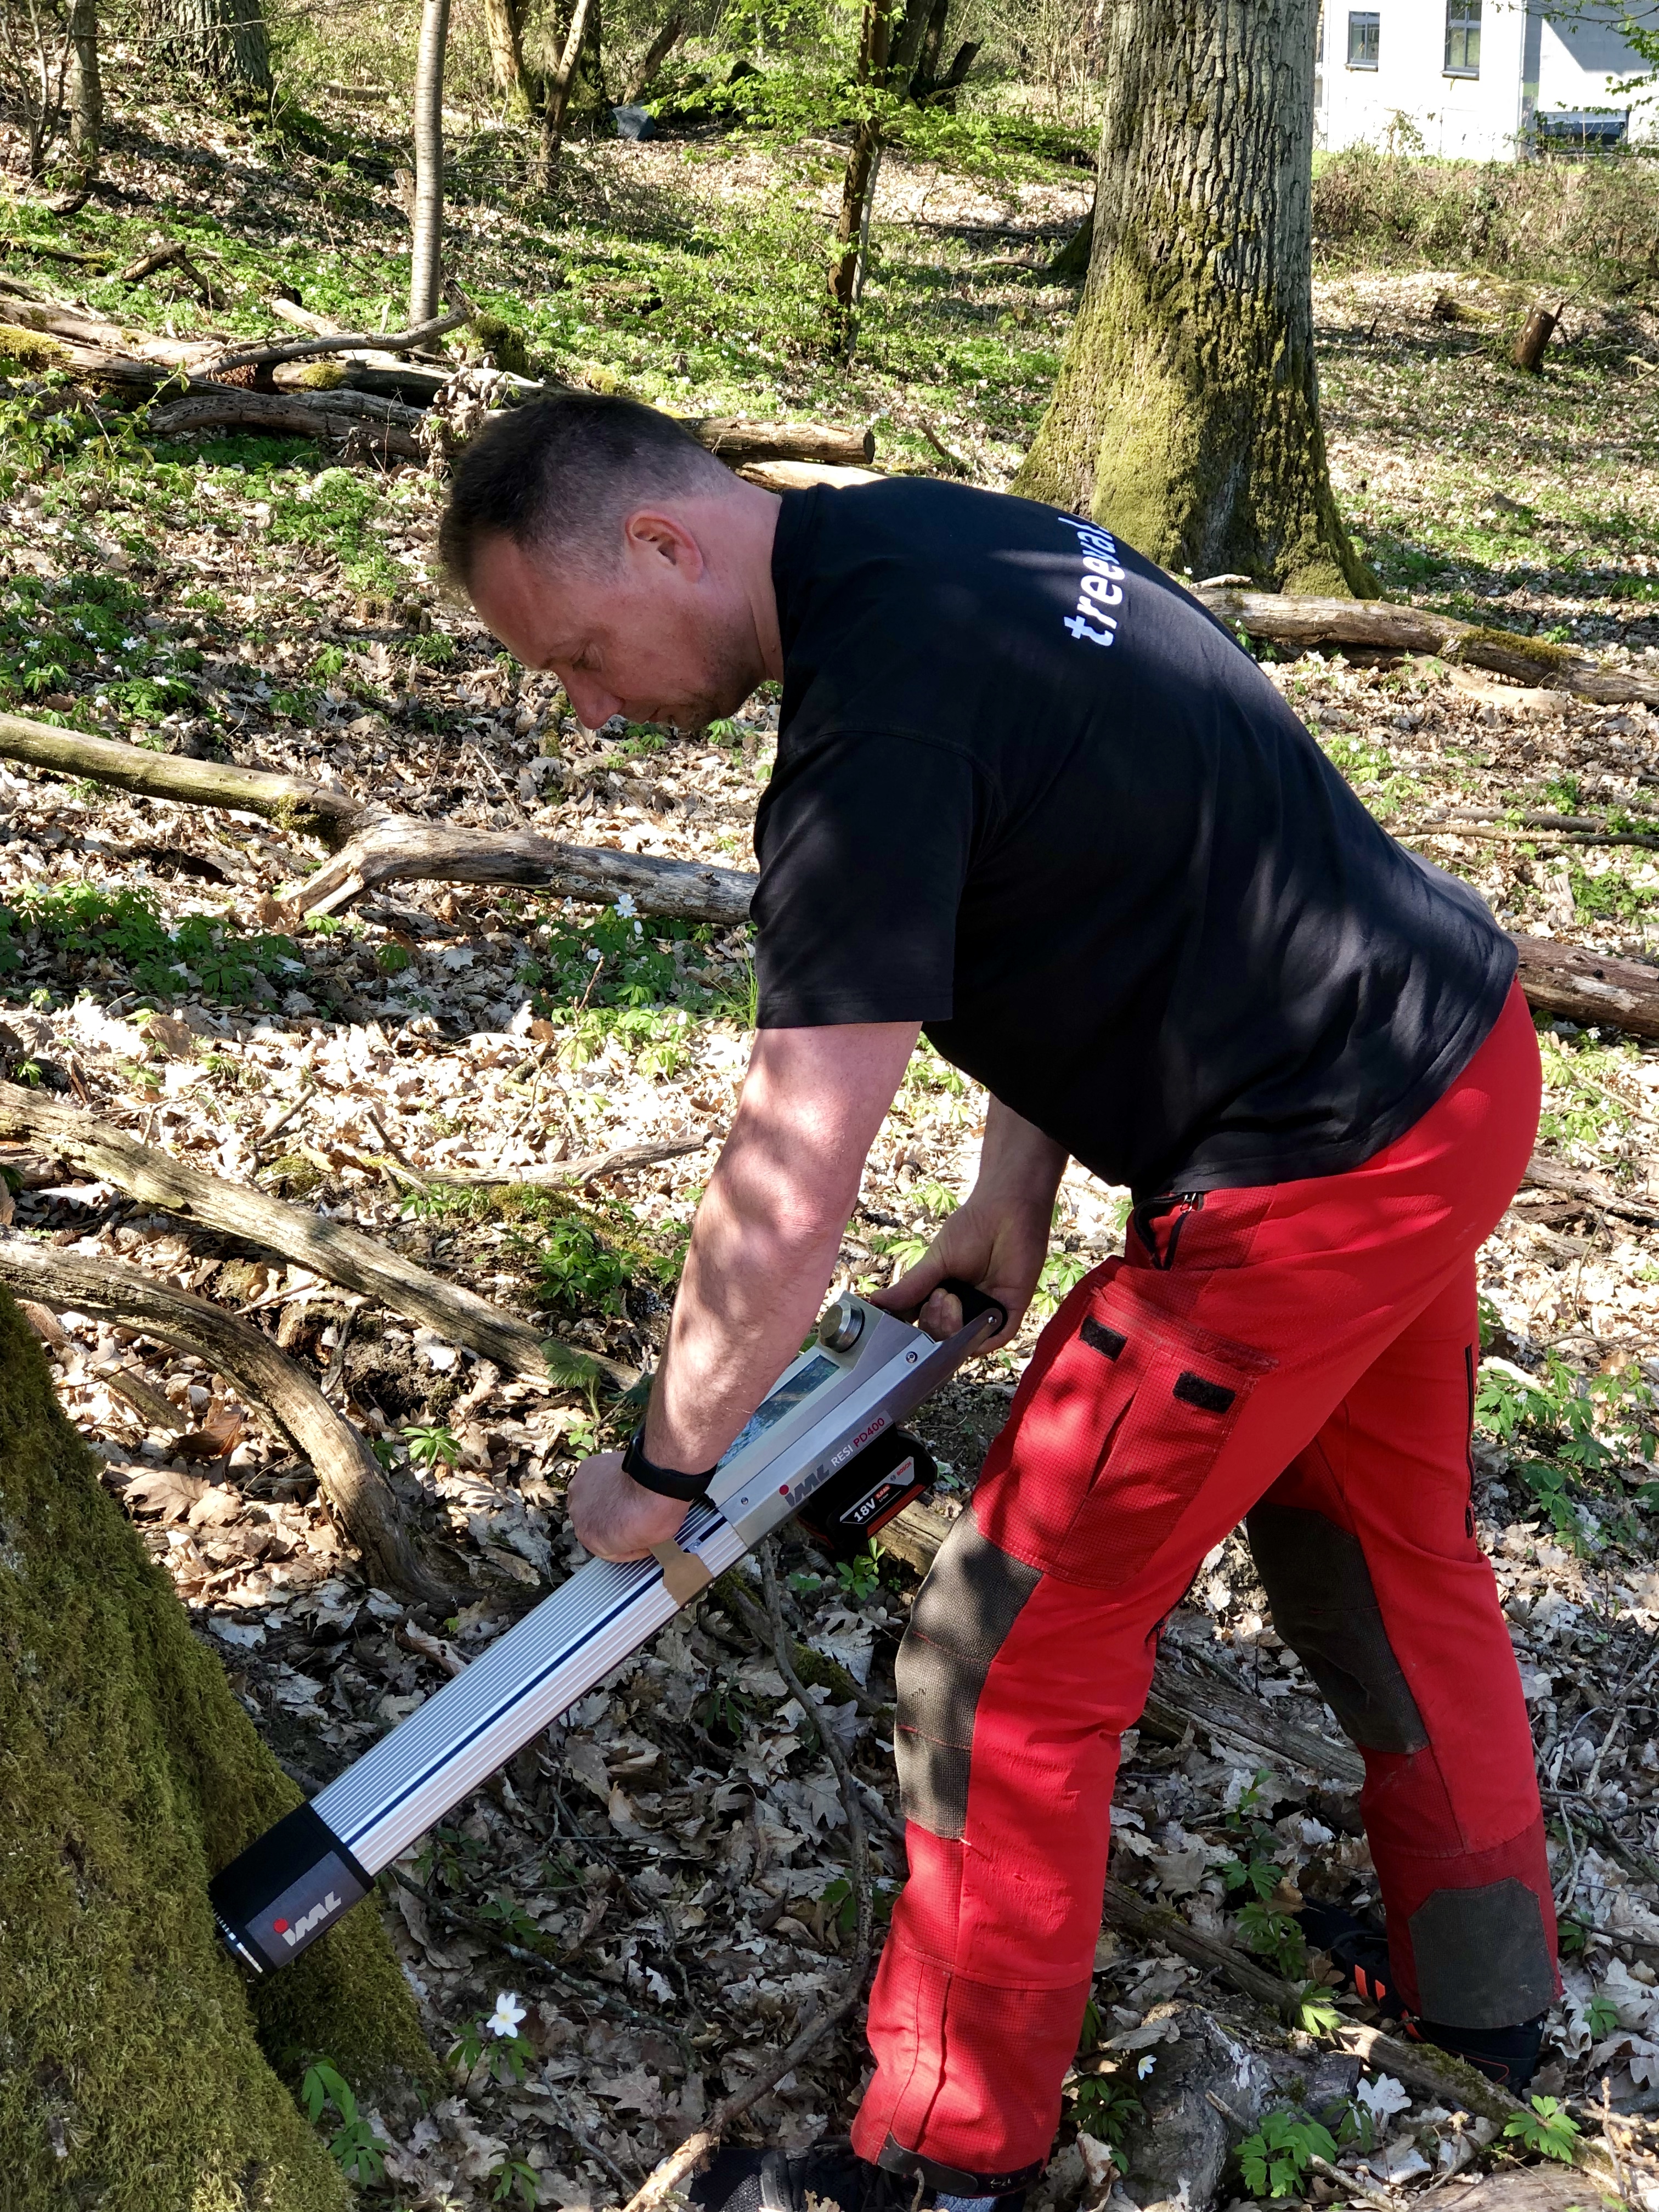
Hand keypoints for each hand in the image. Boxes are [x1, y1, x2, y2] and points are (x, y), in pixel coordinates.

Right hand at [567, 1450, 690, 1561]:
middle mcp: (578, 1515)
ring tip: (628, 1494)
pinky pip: (596, 1477)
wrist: (656, 1479)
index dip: (627, 1546)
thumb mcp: (650, 1543)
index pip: (607, 1549)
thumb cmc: (655, 1512)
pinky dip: (607, 1478)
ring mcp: (580, 1488)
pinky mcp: (587, 1467)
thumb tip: (639, 1536)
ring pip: (592, 1498)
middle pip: (596, 1521)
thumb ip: (634, 1542)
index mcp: (590, 1538)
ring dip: (606, 1498)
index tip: (640, 1541)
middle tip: (633, 1514)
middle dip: (613, 1521)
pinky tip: (624, 1478)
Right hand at [870, 1191, 1051, 1349]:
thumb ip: (910, 1287)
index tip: (897, 1321)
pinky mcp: (1012, 1308)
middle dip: (933, 1321)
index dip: (910, 1327)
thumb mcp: (934, 1261)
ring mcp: (988, 1310)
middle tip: (937, 1295)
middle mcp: (965, 1307)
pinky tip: (969, 1324)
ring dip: (951, 1327)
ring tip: (948, 1297)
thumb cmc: (971, 1228)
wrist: (1004, 1209)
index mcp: (944, 1296)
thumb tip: (877, 1302)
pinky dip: (983, 1338)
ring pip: (965, 1342)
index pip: (922, 1323)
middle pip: (941, 1337)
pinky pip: (998, 1336)